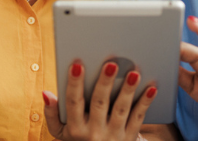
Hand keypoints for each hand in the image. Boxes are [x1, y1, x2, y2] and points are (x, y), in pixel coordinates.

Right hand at [43, 61, 157, 140]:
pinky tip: (151, 88)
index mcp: (76, 129)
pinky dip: (145, 103)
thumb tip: (47, 93)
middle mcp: (94, 133)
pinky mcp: (130, 138)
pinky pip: (138, 118)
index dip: (74, 84)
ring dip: (127, 91)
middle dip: (105, 83)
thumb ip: (52, 113)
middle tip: (111, 64)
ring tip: (133, 73)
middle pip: (99, 104)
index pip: (73, 103)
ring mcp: (113, 135)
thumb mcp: (61, 133)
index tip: (77, 65)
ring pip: (121, 110)